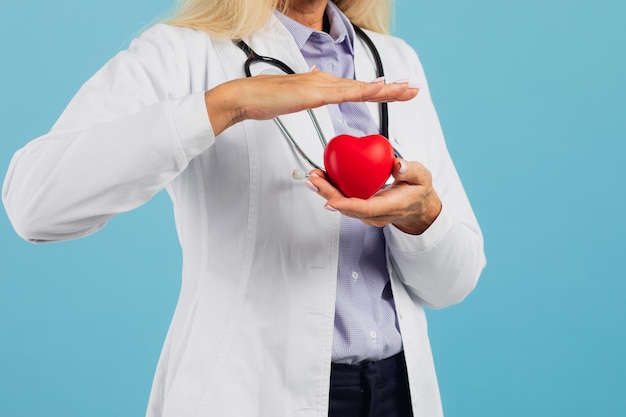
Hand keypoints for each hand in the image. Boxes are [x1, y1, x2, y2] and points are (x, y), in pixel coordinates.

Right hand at [204, 68, 418, 135]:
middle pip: (363, 86)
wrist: (245, 97)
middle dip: (390, 88)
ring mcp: (320, 86)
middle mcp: (324, 82)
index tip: (397, 90)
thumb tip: (319, 78)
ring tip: (406, 89)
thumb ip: (308, 88)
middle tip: (413, 88)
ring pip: (359, 88)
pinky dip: (363, 91)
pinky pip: (343, 93)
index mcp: (322, 85)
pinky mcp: (313, 93)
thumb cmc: (265, 98)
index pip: (356, 88)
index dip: (378, 89)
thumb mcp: (293, 94)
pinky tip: (378, 89)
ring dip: (384, 89)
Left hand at [307, 159, 441, 234]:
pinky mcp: (360, 207)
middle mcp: (375, 214)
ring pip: (342, 204)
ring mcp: (366, 213)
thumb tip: (397, 165)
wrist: (417, 208)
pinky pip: (343, 199)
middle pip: (347, 207)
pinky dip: (331, 188)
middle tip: (314, 179)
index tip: (331, 201)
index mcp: (390, 207)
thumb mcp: (422, 178)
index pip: (366, 209)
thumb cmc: (418, 192)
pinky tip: (322, 177)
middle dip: (327, 194)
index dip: (347, 205)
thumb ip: (412, 171)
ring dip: (325, 190)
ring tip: (313, 176)